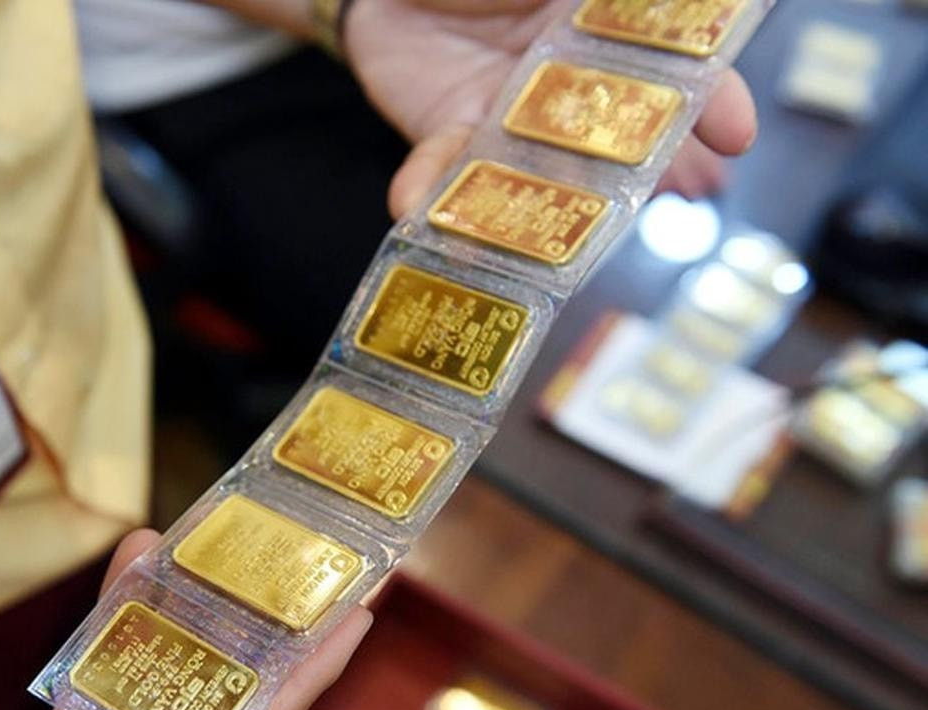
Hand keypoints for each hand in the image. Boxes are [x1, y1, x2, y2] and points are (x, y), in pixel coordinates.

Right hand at [0, 530, 372, 709]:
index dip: (299, 682)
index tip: (351, 617)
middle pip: (213, 704)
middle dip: (254, 631)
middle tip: (296, 556)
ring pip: (157, 679)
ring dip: (184, 611)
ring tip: (217, 537)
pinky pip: (99, 676)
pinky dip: (117, 620)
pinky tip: (138, 567)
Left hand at [340, 0, 757, 214]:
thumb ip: (613, 1)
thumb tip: (688, 1)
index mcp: (608, 34)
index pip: (673, 73)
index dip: (710, 100)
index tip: (737, 133)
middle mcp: (567, 87)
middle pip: (615, 142)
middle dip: (642, 176)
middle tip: (670, 201)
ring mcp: (509, 117)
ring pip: (535, 173)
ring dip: (543, 212)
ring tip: (555, 246)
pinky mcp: (447, 133)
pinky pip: (439, 170)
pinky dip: (426, 190)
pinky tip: (411, 206)